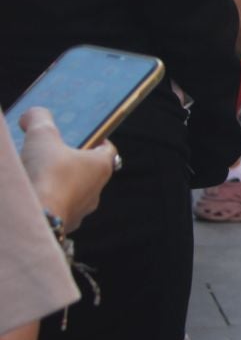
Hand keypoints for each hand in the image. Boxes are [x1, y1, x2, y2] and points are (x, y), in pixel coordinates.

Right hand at [17, 108, 116, 232]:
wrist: (37, 217)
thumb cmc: (47, 174)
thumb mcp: (42, 137)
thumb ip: (39, 120)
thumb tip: (34, 114)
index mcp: (101, 167)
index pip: (108, 150)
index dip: (97, 140)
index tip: (86, 134)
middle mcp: (96, 191)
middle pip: (89, 172)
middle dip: (73, 161)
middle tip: (54, 152)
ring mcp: (81, 210)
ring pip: (73, 192)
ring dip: (60, 183)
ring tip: (38, 173)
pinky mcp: (64, 225)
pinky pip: (58, 208)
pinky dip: (48, 200)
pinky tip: (32, 194)